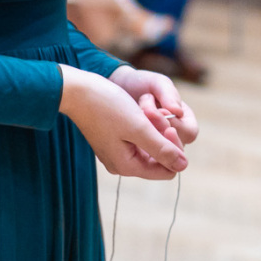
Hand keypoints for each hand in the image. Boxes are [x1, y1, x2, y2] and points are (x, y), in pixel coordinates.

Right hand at [58, 65, 188, 178]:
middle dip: (163, 134)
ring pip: (152, 145)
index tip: (169, 125)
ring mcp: (118, 153)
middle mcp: (122, 164)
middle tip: (154, 112)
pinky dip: (145, 123)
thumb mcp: (139, 127)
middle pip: (160, 158)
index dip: (174, 149)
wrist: (77, 91)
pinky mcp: (116, 140)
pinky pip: (141, 137)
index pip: (168, 170)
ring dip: (155, 126)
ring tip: (144, 107)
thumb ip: (162, 148)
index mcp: (127, 166)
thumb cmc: (107, 106)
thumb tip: (183, 166)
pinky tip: (139, 108)